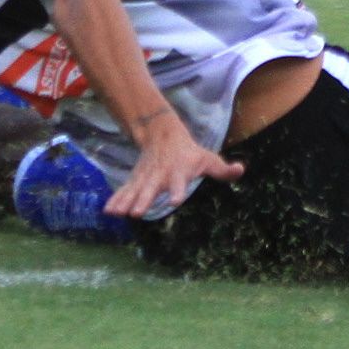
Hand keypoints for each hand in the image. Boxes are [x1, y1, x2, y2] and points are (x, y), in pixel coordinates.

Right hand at [105, 131, 241, 221]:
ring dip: (126, 202)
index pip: (178, 183)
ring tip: (117, 214)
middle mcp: (160, 176)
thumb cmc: (190, 153)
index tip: (174, 201)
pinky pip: (125, 190)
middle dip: (144, 200)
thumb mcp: (208, 159)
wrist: (163, 135)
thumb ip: (222, 169)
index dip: (177, 191)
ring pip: (135, 190)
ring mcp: (146, 178)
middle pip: (151, 189)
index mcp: (178, 172)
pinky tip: (108, 211)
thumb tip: (240, 170)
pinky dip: (116, 199)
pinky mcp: (136, 180)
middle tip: (137, 213)